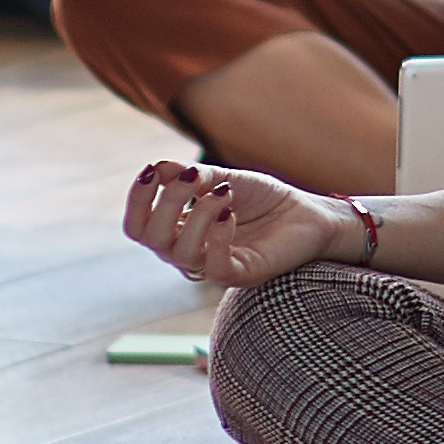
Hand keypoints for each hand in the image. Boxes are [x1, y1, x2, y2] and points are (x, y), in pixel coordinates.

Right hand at [125, 160, 366, 289]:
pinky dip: (216, 236)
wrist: (307, 214)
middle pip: (151, 239)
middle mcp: (189, 252)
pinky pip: (212, 267)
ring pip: (179, 253)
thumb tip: (157, 167)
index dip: (136, 201)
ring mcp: (212, 266)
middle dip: (167, 202)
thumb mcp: (224, 179)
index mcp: (179, 230)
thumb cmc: (263, 198)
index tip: (151, 171)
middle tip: (194, 176)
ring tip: (224, 193)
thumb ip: (192, 177)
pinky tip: (231, 214)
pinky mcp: (239, 276)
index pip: (137, 227)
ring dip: (198, 214)